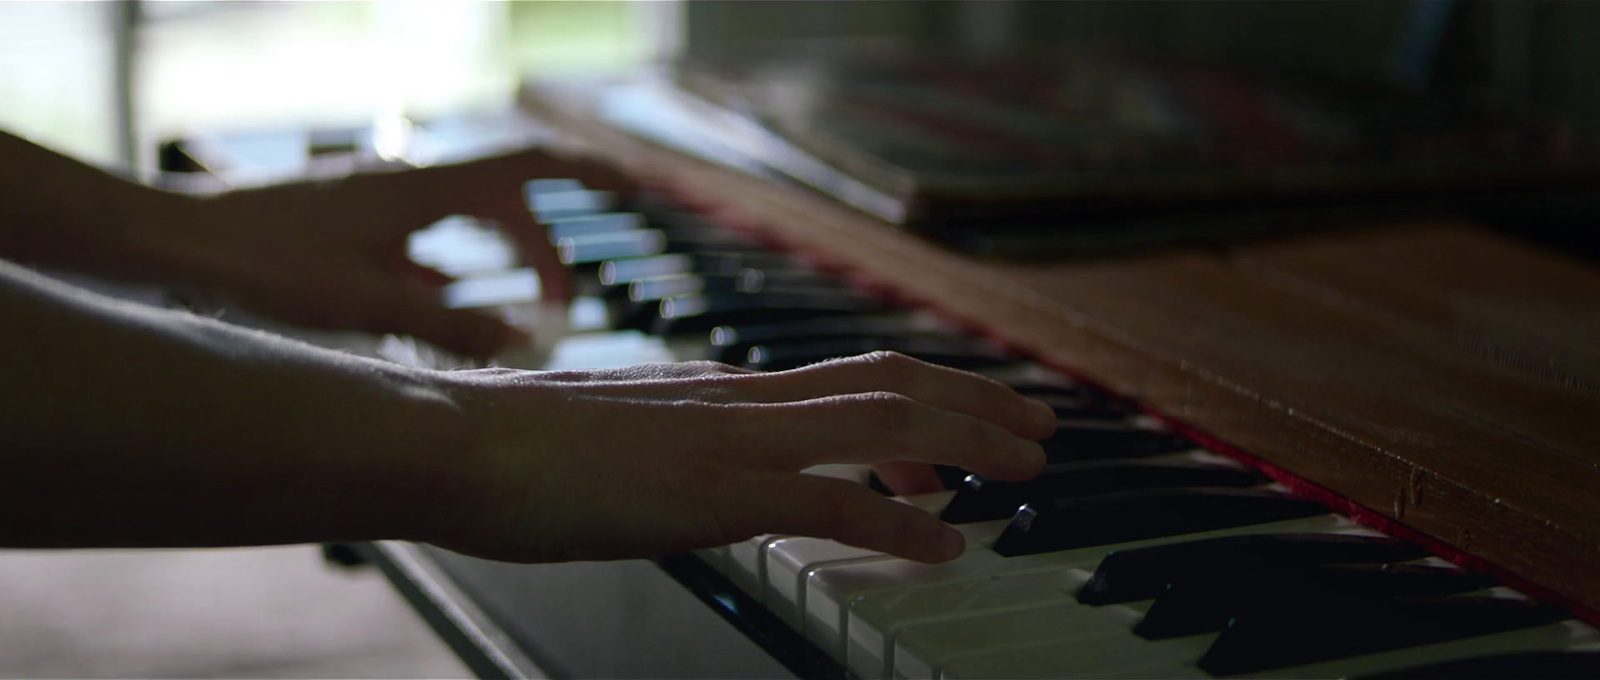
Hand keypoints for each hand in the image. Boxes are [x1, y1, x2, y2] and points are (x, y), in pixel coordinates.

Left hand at [164, 148, 633, 357]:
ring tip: (514, 312)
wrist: (169, 247)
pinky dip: (446, 276)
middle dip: (544, 246)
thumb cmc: (262, 266)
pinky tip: (437, 317)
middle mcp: (404, 186)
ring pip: (460, 223)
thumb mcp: (368, 304)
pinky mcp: (346, 229)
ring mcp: (374, 205)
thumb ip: (452, 324)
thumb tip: (526, 339)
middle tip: (564, 303)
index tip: (638, 187)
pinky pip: (418, 244)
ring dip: (496, 261)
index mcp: (423, 189)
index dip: (589, 172)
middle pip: (503, 201)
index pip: (529, 165)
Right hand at [422, 352, 1057, 563]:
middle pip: (890, 383)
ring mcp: (731, 441)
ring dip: (967, 445)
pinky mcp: (711, 492)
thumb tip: (707, 472)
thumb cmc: (521, 449)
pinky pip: (830, 501)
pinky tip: (947, 543)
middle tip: (1038, 430)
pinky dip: (901, 523)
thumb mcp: (622, 436)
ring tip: (1023, 471)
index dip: (929, 389)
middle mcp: (742, 400)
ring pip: (881, 426)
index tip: (976, 416)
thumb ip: (679, 445)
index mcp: (723, 389)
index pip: (851, 374)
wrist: (456, 442)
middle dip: (977, 403)